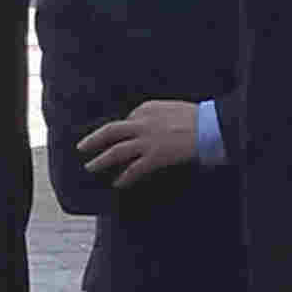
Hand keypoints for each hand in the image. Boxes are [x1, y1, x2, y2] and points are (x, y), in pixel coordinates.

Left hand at [79, 100, 203, 184]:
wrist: (210, 127)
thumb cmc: (197, 118)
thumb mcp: (171, 108)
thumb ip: (154, 115)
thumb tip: (140, 124)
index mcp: (147, 109)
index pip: (127, 120)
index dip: (121, 132)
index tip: (117, 139)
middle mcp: (143, 123)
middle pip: (111, 131)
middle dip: (94, 140)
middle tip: (81, 148)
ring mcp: (147, 141)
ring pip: (116, 151)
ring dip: (101, 160)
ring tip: (90, 167)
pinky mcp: (155, 156)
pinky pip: (134, 169)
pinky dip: (124, 177)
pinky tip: (118, 183)